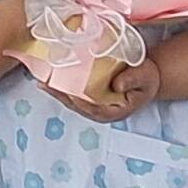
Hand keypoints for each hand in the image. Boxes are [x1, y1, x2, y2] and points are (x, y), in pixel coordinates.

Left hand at [44, 54, 160, 123]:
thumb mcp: (145, 77)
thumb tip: (116, 86)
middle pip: (77, 105)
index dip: (79, 101)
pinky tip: (49, 77)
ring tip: (41, 81)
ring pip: (71, 100)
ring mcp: (94, 104)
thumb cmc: (147, 78)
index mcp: (114, 111)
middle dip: (60, 96)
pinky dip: (61, 85)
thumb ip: (132, 80)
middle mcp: (101, 111)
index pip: (93, 109)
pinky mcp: (90, 96)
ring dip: (56, 91)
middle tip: (44, 84)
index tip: (67, 93)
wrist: (146, 77)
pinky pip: (73, 92)